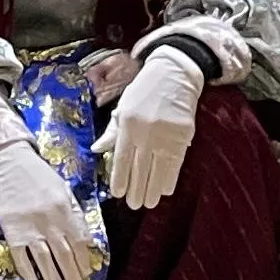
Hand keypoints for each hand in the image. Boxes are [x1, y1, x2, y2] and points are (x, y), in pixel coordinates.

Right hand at [0, 134, 100, 279]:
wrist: (9, 162)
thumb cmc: (38, 175)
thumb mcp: (63, 189)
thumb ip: (75, 213)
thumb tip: (86, 239)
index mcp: (64, 210)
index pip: (79, 242)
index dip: (84, 260)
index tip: (86, 272)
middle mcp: (49, 222)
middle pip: (64, 255)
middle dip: (71, 274)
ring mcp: (29, 228)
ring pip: (45, 260)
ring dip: (52, 278)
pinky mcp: (11, 231)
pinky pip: (20, 256)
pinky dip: (27, 270)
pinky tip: (32, 279)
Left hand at [101, 49, 207, 211]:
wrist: (173, 75)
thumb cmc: (144, 91)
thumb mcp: (123, 107)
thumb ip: (112, 131)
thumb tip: (97, 150)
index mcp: (128, 125)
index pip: (122, 159)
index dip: (120, 179)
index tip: (119, 194)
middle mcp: (146, 132)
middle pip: (140, 168)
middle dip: (137, 189)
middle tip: (134, 205)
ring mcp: (166, 134)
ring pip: (158, 169)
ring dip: (153, 189)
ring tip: (149, 203)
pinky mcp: (183, 135)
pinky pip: (176, 163)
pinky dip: (170, 178)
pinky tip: (166, 190)